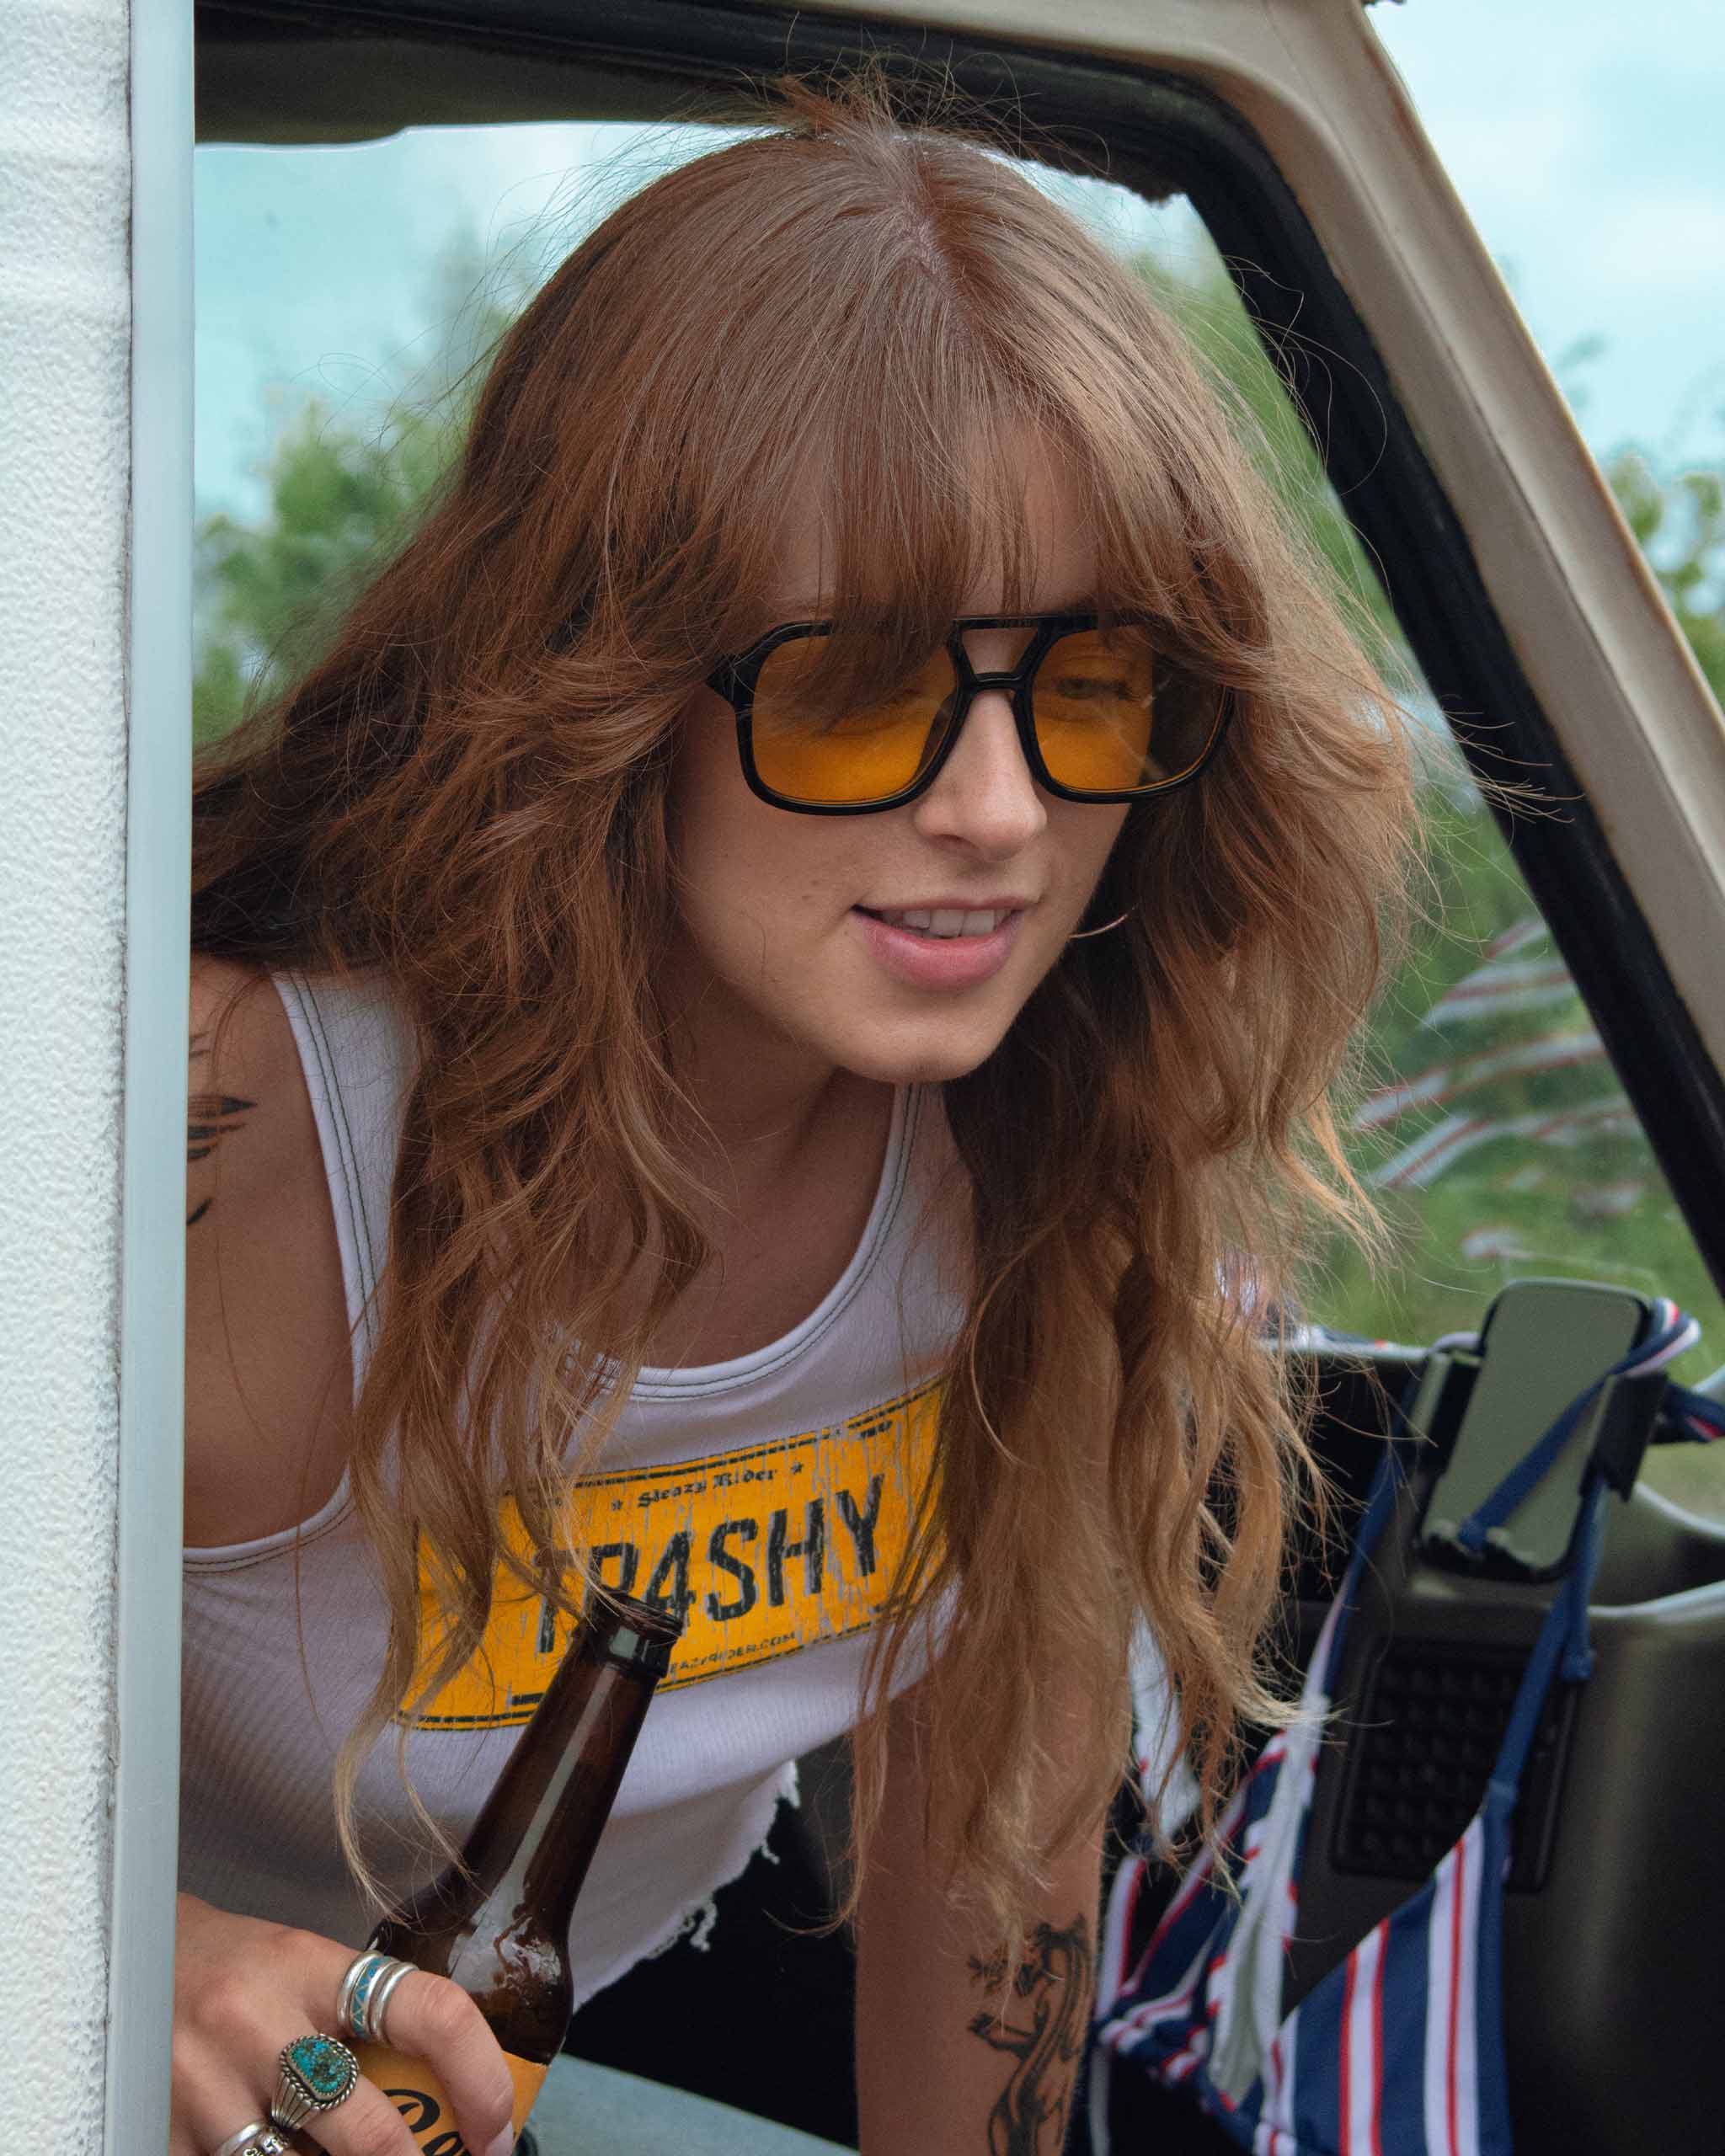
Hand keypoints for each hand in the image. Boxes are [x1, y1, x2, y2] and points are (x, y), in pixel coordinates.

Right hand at [172, 1895, 517, 2155]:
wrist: (132, 1955)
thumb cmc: (242, 1972)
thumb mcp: (311, 1973)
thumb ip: (368, 2028)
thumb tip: (447, 2107)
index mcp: (315, 1970)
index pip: (428, 2011)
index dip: (481, 2078)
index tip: (496, 2131)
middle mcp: (259, 2023)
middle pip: (367, 2134)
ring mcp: (204, 2086)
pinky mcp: (160, 2134)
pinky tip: (277, 2154)